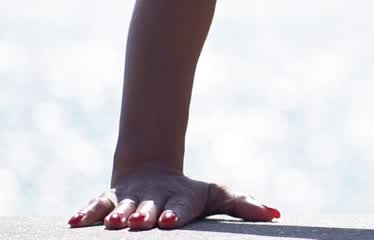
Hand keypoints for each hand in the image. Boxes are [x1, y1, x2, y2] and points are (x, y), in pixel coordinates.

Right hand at [66, 169, 279, 230]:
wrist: (155, 173)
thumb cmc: (191, 195)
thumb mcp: (218, 197)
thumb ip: (244, 206)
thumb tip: (277, 214)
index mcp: (181, 200)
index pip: (180, 207)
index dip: (175, 213)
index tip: (170, 221)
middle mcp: (154, 198)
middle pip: (148, 207)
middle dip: (143, 214)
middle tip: (136, 223)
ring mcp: (130, 198)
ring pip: (121, 206)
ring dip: (114, 214)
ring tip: (110, 223)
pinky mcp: (109, 198)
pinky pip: (95, 205)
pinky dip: (86, 212)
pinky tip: (74, 222)